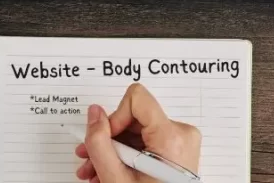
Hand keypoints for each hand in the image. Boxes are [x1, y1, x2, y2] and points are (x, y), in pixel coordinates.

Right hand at [77, 83, 201, 182]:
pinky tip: (112, 171)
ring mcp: (182, 142)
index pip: (136, 99)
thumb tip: (94, 114)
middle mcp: (182, 134)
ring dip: (114, 150)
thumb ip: (99, 142)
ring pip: (138, 131)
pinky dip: (128, 155)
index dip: (114, 117)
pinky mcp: (178, 150)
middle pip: (134, 117)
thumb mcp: (116, 177)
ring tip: (97, 171)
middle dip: (109, 139)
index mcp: (171, 137)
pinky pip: (147, 141)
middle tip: (90, 160)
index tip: (106, 139)